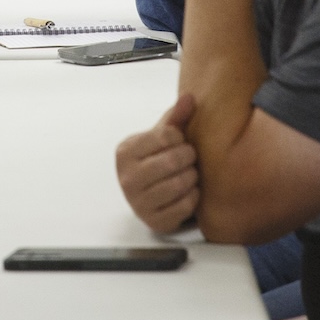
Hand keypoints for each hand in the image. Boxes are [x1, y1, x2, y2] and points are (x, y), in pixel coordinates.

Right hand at [116, 95, 199, 232]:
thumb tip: (190, 97)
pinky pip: (185, 206)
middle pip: (173, 161)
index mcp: (125, 152)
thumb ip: (175, 117)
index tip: (179, 141)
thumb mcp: (160, 137)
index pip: (165, 136)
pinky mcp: (155, 221)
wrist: (147, 195)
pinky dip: (194, 197)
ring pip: (180, 184)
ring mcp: (139, 203)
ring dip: (192, 176)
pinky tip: (189, 191)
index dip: (180, 137)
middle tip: (189, 157)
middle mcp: (127, 178)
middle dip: (189, 157)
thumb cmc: (154, 160)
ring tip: (190, 173)